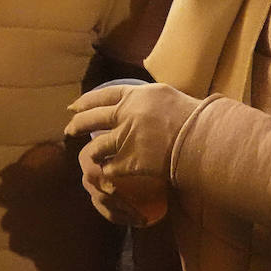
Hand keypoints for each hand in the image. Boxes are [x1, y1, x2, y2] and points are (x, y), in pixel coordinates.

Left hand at [65, 83, 200, 224]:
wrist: (201, 139)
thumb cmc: (193, 117)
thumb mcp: (167, 97)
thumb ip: (148, 100)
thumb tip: (141, 101)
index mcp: (136, 95)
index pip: (103, 95)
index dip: (85, 101)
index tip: (74, 106)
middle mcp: (126, 114)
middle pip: (91, 118)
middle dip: (76, 125)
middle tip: (70, 130)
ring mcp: (126, 139)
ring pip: (96, 147)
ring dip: (92, 153)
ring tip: (91, 157)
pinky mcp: (129, 162)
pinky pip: (110, 168)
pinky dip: (107, 172)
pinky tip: (107, 174)